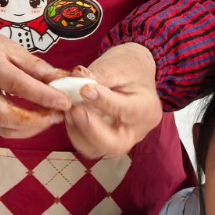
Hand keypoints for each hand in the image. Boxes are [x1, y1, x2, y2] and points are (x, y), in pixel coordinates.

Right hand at [0, 26, 69, 138]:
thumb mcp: (13, 48)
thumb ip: (37, 67)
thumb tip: (62, 82)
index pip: (15, 84)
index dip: (42, 96)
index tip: (64, 102)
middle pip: (6, 115)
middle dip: (37, 121)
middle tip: (57, 115)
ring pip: (2, 128)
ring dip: (30, 129)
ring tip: (48, 118)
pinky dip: (18, 130)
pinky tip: (32, 121)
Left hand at [61, 43, 163, 158]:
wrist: (133, 75)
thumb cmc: (129, 67)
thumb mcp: (118, 65)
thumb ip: (100, 75)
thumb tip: (76, 79)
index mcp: (147, 109)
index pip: (126, 111)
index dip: (103, 102)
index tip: (84, 89)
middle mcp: (136, 130)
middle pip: (115, 144)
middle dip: (90, 129)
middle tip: (74, 110)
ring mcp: (121, 139)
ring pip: (97, 149)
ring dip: (78, 131)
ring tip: (68, 109)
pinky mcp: (106, 142)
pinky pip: (88, 146)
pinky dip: (75, 132)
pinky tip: (69, 114)